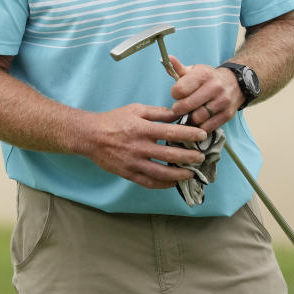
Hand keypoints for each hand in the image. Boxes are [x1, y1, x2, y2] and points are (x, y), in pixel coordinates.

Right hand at [72, 103, 209, 189]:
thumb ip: (157, 113)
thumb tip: (177, 115)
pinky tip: (173, 182)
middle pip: (170, 155)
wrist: (90, 136)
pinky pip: (149, 182)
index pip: (171, 132)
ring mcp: (134, 162)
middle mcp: (139, 147)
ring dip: (179, 174)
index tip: (202, 136)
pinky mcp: (128, 173)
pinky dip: (164, 184)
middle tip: (201, 157)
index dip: (189, 135)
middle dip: (189, 157)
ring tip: (191, 173)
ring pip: (162, 173)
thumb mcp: (135, 109)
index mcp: (142, 129)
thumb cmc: (113, 120)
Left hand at [168, 55, 241, 131]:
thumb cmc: (208, 78)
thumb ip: (178, 68)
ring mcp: (222, 101)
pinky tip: (199, 120)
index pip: (179, 89)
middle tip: (179, 108)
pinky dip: (200, 126)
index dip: (174, 94)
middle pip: (187, 105)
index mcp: (204, 74)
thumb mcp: (194, 70)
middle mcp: (215, 87)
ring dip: (190, 118)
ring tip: (190, 113)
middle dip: (178, 109)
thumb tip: (167, 58)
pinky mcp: (227, 114)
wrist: (234, 83)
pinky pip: (208, 127)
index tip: (177, 94)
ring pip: (197, 118)